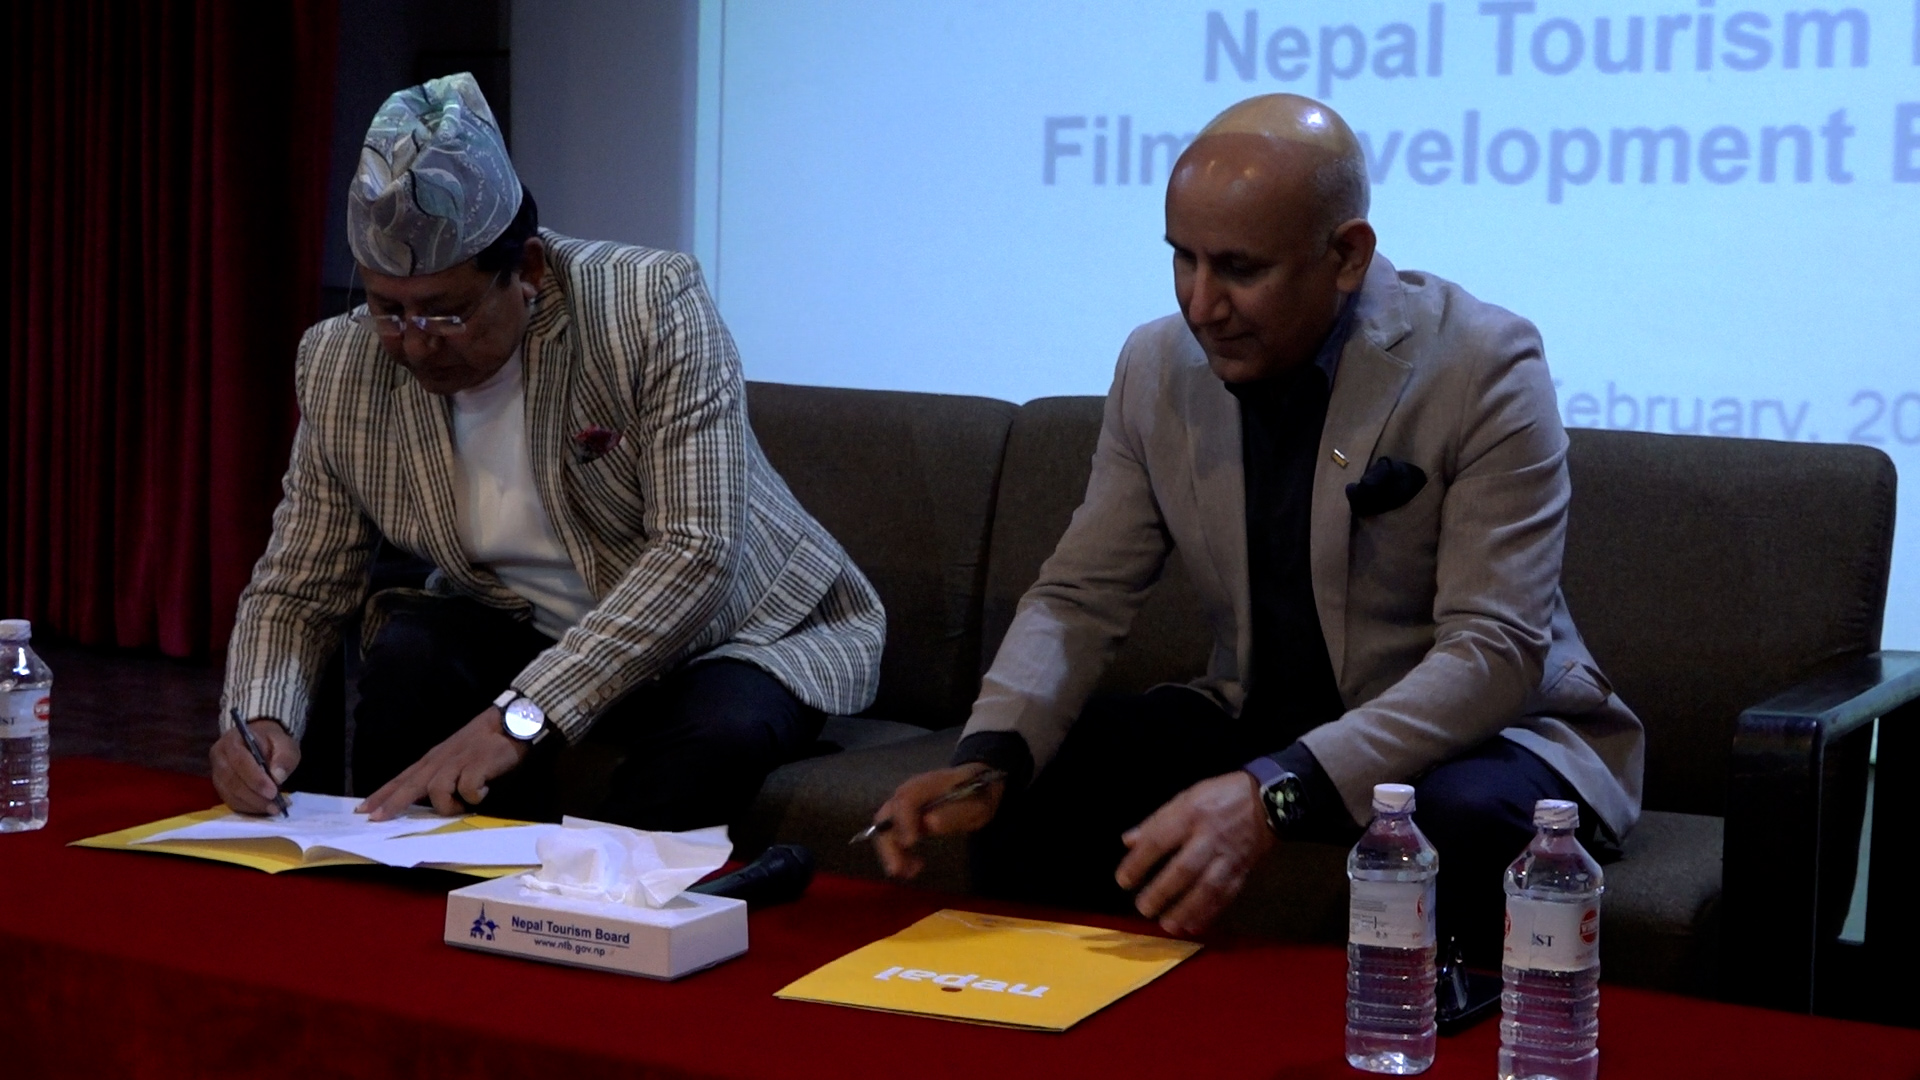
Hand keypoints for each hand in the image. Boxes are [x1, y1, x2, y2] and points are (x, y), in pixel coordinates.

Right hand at [210, 719, 300, 814]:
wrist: (260, 742)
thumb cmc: (272, 742)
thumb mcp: (284, 743)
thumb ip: (283, 757)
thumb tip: (278, 777)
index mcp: (232, 740)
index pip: (240, 761)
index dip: (256, 779)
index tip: (273, 792)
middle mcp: (219, 757)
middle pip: (232, 781)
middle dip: (254, 796)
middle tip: (275, 806)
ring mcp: (217, 774)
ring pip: (230, 794)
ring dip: (253, 805)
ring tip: (274, 808)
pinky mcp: (221, 788)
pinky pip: (231, 802)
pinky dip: (248, 808)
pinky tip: (264, 809)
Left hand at [357, 708, 530, 819]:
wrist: (512, 720)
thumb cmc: (485, 739)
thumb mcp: (456, 755)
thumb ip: (443, 773)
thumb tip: (433, 799)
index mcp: (434, 759)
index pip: (402, 778)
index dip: (382, 795)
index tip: (364, 810)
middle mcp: (441, 760)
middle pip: (410, 785)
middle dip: (392, 804)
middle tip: (377, 820)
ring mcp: (459, 762)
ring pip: (436, 790)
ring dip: (447, 805)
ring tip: (462, 807)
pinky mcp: (478, 765)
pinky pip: (468, 789)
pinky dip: (474, 796)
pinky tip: (484, 792)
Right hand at [870, 763, 1004, 879]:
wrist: (979, 787)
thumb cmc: (977, 796)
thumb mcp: (975, 806)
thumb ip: (953, 813)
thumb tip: (928, 823)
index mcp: (926, 784)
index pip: (905, 800)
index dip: (904, 822)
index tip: (910, 844)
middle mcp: (908, 793)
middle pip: (886, 816)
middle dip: (889, 844)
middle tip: (897, 870)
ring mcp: (904, 805)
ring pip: (886, 829)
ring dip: (892, 853)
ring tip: (908, 873)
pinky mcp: (905, 818)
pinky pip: (894, 835)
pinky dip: (899, 853)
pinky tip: (914, 866)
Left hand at [1115, 771, 1274, 936]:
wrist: (1269, 800)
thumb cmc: (1221, 796)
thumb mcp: (1187, 797)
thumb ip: (1157, 821)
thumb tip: (1128, 841)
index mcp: (1191, 814)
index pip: (1159, 840)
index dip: (1139, 862)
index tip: (1123, 881)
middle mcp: (1209, 837)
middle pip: (1183, 869)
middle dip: (1161, 892)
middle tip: (1143, 908)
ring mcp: (1229, 857)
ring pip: (1206, 888)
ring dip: (1185, 909)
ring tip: (1166, 924)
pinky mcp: (1243, 871)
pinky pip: (1226, 896)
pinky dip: (1209, 913)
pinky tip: (1193, 926)